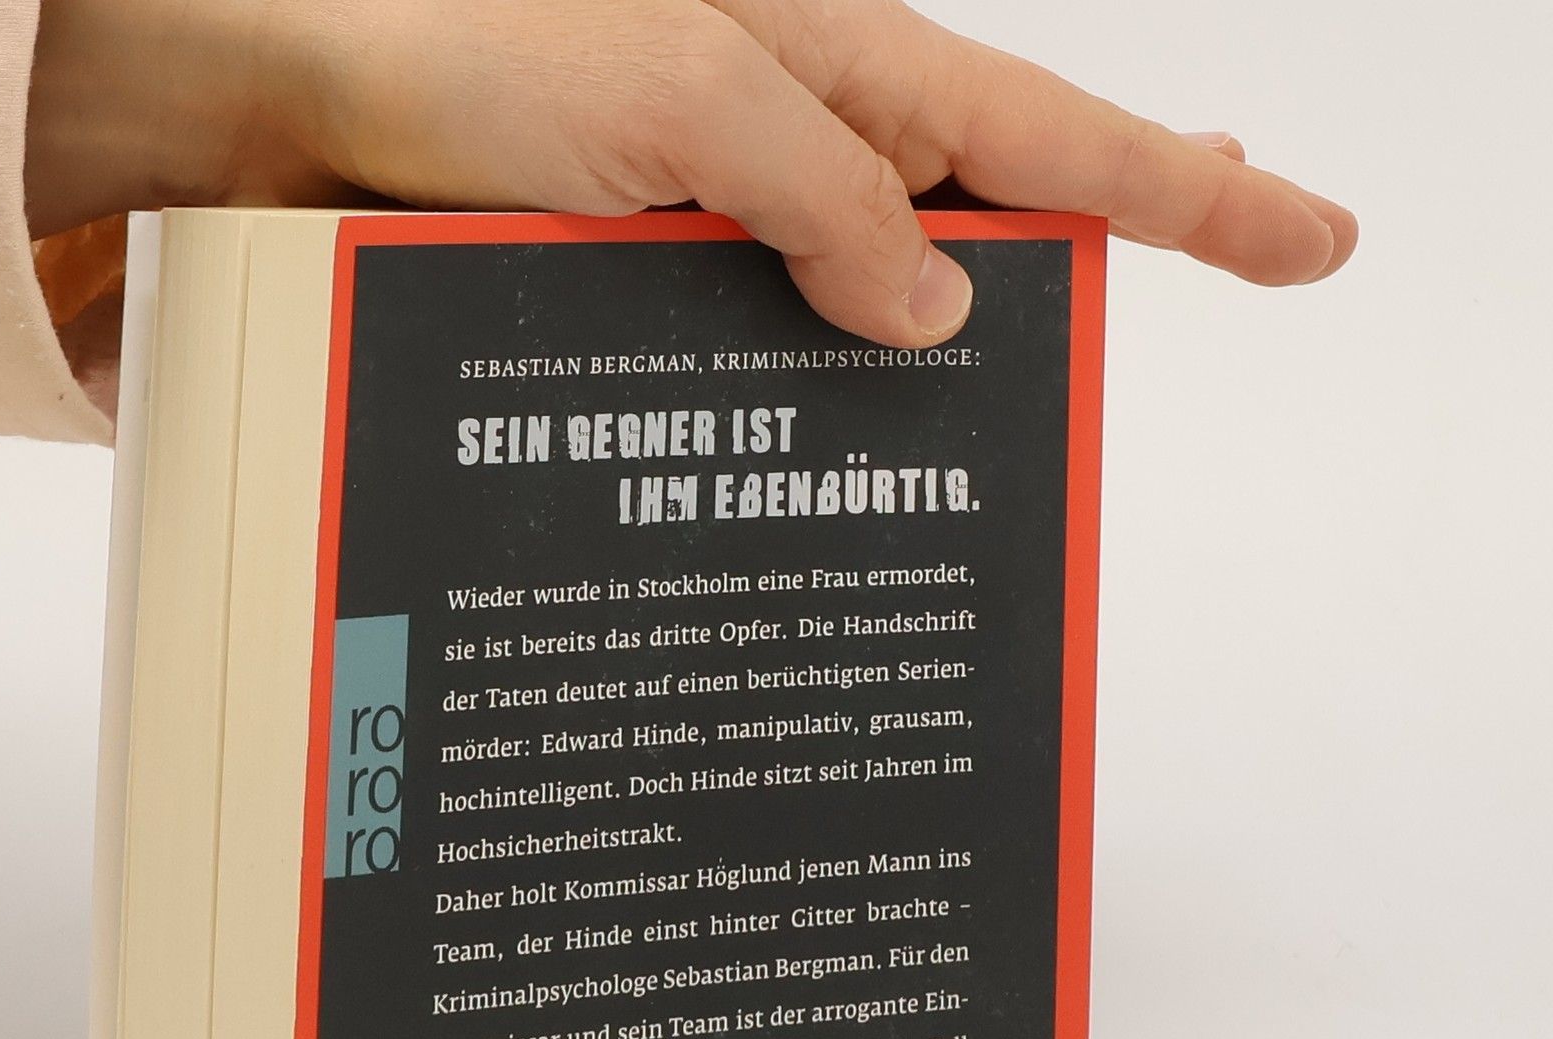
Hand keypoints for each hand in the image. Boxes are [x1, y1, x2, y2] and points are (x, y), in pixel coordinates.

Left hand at [26, 0, 1357, 346]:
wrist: (294, 92)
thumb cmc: (465, 49)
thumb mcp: (680, 101)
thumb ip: (821, 192)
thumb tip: (936, 302)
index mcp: (836, 63)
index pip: (1054, 138)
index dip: (1189, 193)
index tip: (1309, 235)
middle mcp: (799, 136)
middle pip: (1001, 198)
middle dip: (1127, 228)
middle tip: (1251, 239)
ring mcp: (732, 212)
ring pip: (888, 284)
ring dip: (973, 330)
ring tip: (1061, 379)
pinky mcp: (656, 275)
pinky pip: (773, 336)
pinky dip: (822, 384)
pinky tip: (855, 424)